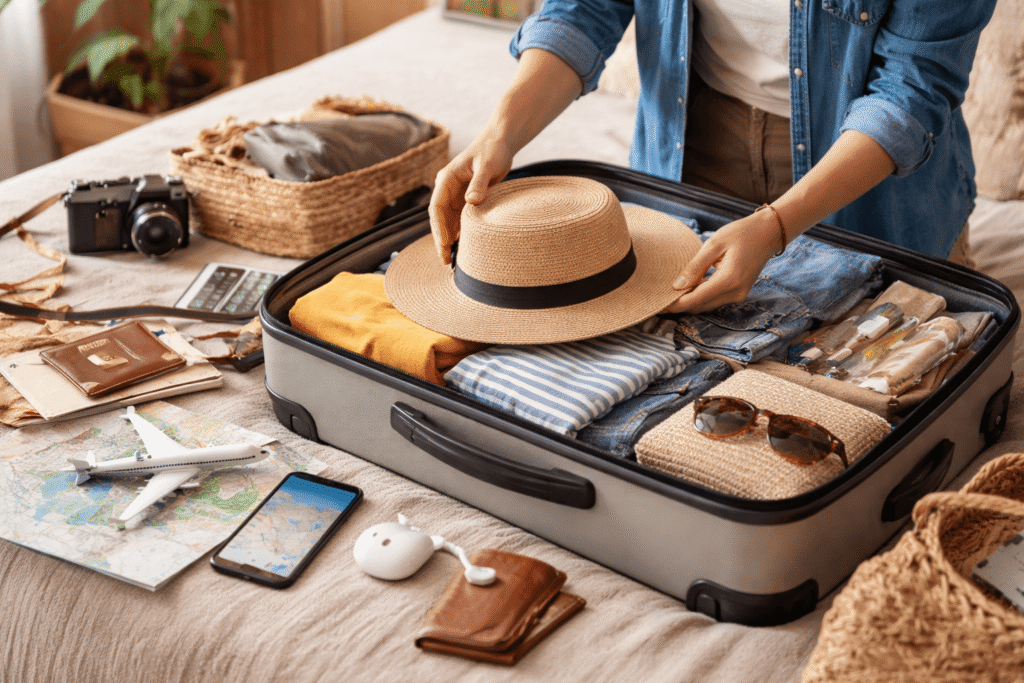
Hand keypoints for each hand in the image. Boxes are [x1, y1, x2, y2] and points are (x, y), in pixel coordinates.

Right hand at [428, 131, 513, 264]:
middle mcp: (447, 188)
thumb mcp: (487, 165)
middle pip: (439, 218)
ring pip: (448, 221)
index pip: (437, 207)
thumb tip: (471, 202)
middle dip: (441, 239)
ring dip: (449, 239)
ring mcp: (456, 195)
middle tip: (445, 259)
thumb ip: (479, 183)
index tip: (445, 243)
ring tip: (451, 260)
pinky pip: (460, 219)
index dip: (439, 227)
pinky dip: (460, 233)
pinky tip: (463, 248)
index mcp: (446, 179)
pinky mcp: (466, 199)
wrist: (500, 143)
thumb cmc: (493, 150)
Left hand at [664, 209, 782, 313]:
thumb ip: (695, 267)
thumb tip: (677, 286)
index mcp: (729, 280)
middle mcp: (735, 293)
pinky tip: (688, 287)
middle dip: (679, 305)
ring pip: (706, 305)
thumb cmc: (741, 233)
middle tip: (659, 298)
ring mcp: (739, 295)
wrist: (768, 233)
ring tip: (670, 292)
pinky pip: (714, 300)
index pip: (695, 300)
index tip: (658, 303)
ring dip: (689, 301)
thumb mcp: (714, 244)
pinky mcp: (739, 293)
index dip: (675, 305)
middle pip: (699, 306)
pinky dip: (700, 296)